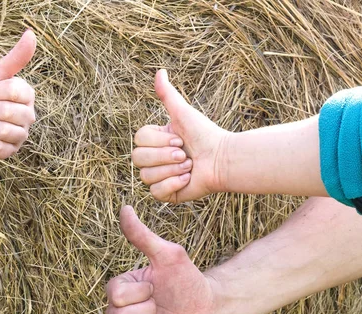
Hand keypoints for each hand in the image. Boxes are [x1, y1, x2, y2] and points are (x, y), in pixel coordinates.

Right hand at [106, 206, 217, 313]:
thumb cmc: (187, 279)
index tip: (155, 287)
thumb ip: (142, 235)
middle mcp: (119, 312)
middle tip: (161, 306)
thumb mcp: (167, 255)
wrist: (207, 307)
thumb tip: (125, 207)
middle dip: (149, 312)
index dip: (141, 292)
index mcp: (121, 289)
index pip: (116, 295)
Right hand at [132, 69, 229, 202]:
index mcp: (153, 141)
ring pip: (146, 177)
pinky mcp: (166, 194)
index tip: (179, 139)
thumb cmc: (205, 135)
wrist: (224, 159)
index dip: (158, 142)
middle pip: (138, 159)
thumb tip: (159, 71)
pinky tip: (189, 179)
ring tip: (190, 166)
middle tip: (186, 154)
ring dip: (172, 170)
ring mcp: (158, 177)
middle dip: (165, 157)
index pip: (138, 140)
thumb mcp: (183, 113)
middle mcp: (153, 159)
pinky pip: (156, 192)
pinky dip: (174, 184)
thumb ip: (168, 95)